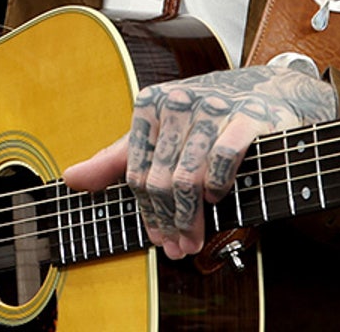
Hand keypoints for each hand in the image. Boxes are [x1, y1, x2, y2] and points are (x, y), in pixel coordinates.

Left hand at [61, 66, 337, 260]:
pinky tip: (218, 198)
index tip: (159, 240)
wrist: (270, 91)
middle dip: (169, 223)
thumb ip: (115, 159)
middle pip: (160, 181)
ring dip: (191, 218)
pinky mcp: (247, 117)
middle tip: (179, 248)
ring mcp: (213, 108)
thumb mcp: (158, 134)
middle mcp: (178, 102)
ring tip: (195, 238)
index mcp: (151, 105)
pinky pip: (222, 161)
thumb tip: (70, 180)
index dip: (146, 214)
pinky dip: (217, 187)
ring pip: (188, 178)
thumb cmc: (207, 118)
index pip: (136, 173)